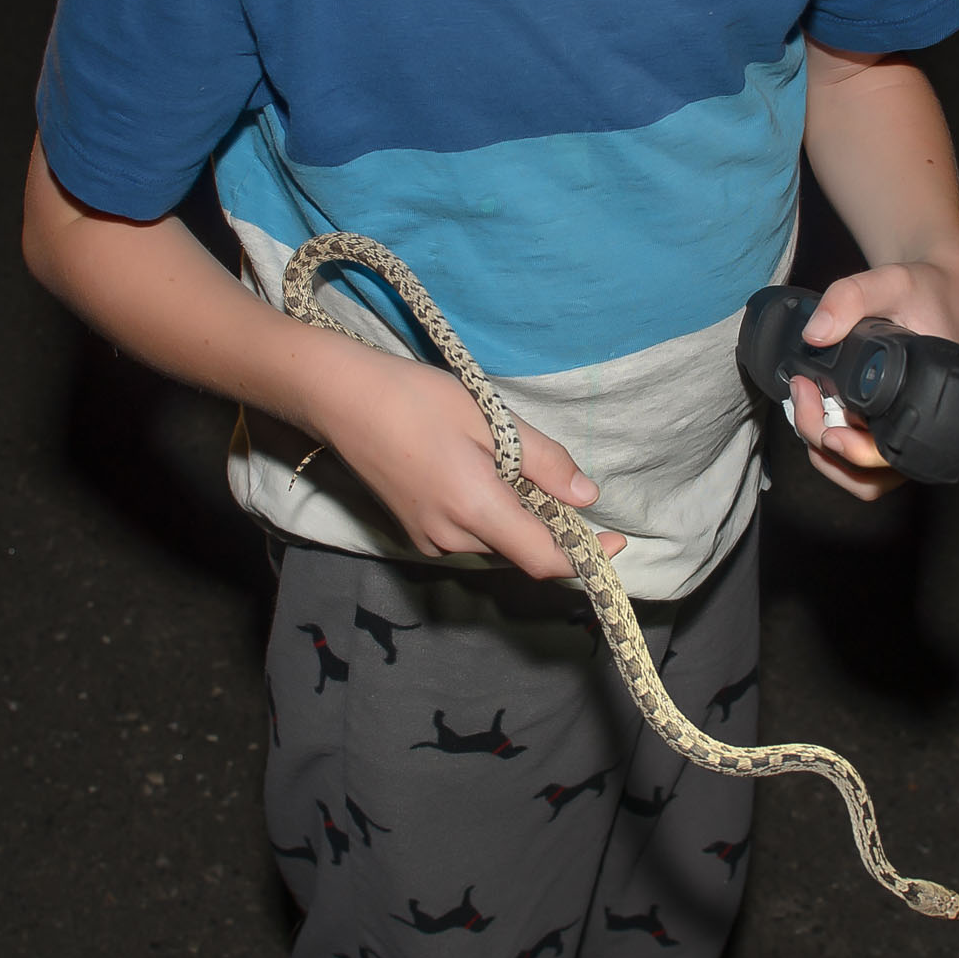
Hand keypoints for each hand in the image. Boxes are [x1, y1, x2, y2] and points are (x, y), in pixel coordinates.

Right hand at [308, 345, 624, 578]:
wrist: (339, 398)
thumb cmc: (414, 399)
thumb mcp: (489, 418)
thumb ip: (543, 462)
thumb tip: (587, 498)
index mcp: (474, 510)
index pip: (544, 558)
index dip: (587, 557)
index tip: (619, 542)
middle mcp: (451, 538)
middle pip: (521, 549)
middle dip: (549, 523)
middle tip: (552, 473)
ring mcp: (428, 539)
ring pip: (496, 540)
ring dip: (517, 514)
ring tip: (503, 458)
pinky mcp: (414, 531)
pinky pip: (469, 533)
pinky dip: (489, 513)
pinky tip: (478, 470)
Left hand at [786, 259, 958, 500]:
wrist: (938, 288)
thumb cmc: (924, 289)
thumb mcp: (890, 280)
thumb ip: (851, 298)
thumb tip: (814, 334)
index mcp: (933, 401)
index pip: (895, 454)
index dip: (856, 453)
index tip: (827, 432)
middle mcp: (925, 428)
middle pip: (871, 476)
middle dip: (823, 445)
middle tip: (802, 395)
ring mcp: (908, 435)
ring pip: (864, 479)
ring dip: (824, 453)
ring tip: (804, 402)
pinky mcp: (892, 430)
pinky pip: (862, 464)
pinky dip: (832, 446)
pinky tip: (816, 409)